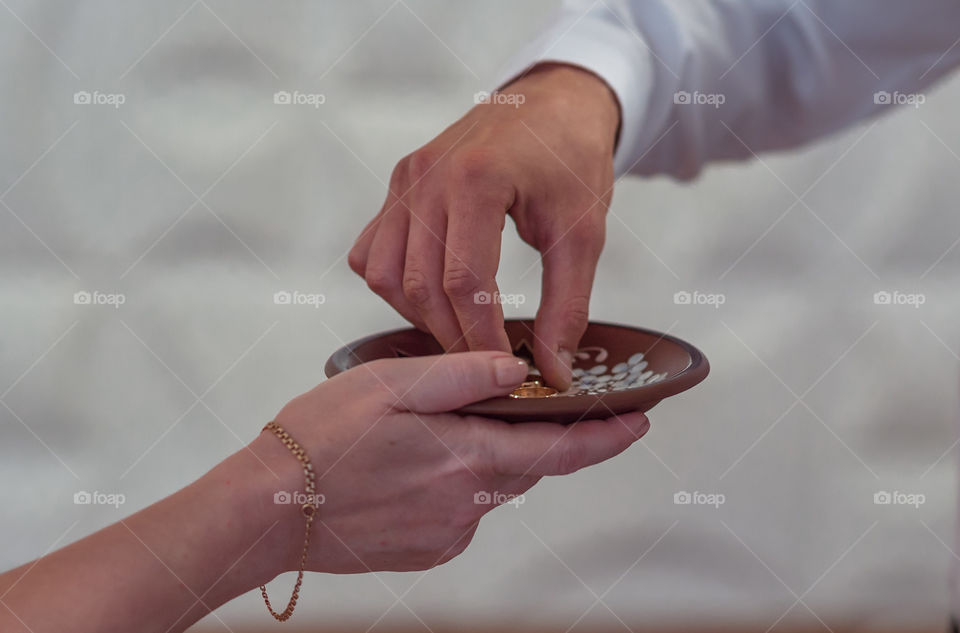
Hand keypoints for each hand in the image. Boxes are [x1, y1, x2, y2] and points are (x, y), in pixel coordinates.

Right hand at [246, 351, 648, 574]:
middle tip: (530, 406)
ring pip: (495, 486)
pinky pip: (465, 511)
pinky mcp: (428, 550)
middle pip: (529, 467)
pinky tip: (418, 466)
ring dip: (491, 457)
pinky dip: (460, 482)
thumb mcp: (388, 384)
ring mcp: (448, 533)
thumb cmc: (320, 440)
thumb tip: (517, 369)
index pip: (559, 449)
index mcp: (465, 457)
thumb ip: (460, 375)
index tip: (640, 421)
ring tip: (443, 431)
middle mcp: (467, 504)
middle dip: (542, 437)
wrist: (267, 512)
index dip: (606, 436)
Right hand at [348, 64, 620, 388]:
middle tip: (486, 364)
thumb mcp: (582, 233)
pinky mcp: (398, 184)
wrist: (552, 104)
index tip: (507, 369)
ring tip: (461, 331)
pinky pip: (372, 250)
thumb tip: (553, 372)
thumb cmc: (571, 161)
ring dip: (418, 314)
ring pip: (385, 273)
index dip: (483, 337)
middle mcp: (428, 176)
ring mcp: (406, 178)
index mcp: (478, 179)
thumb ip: (567, 306)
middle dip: (452, 335)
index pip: (464, 283)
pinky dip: (393, 285)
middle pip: (420, 284)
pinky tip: (434, 296)